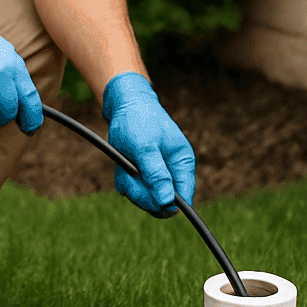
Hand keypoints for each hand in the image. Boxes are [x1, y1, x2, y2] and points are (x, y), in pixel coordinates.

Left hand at [102, 72, 195, 217]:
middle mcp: (173, 170)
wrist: (124, 103)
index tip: (149, 197)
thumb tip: (168, 202)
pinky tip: (122, 165)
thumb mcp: (145, 147)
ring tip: (125, 166)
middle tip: (130, 175)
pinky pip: (134, 190)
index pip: (184, 197)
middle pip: (163, 203)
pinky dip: (125, 180)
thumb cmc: (137, 120)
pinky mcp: (144, 174)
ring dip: (131, 186)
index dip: (166, 203)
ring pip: (146, 199)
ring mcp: (159, 173)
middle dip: (143, 193)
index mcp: (182, 162)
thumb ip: (156, 174)